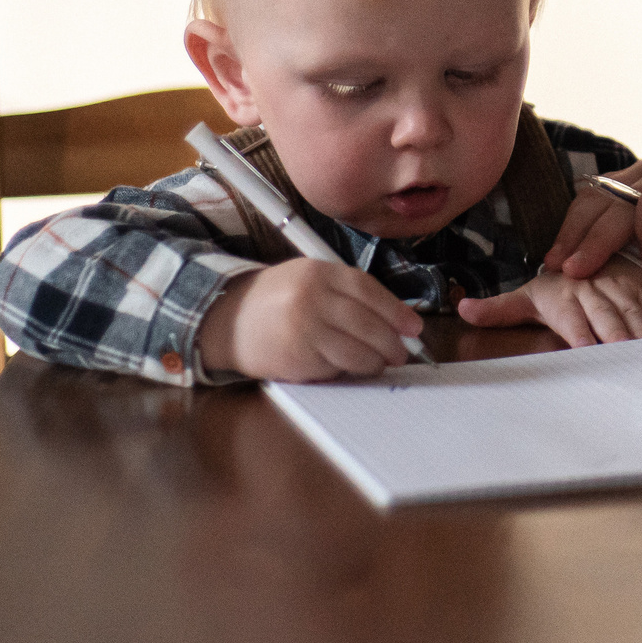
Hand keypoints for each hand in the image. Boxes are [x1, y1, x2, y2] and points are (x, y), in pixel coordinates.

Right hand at [197, 258, 428, 381]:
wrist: (227, 318)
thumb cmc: (278, 298)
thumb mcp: (310, 278)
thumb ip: (348, 292)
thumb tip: (395, 317)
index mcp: (318, 272)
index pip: (369, 291)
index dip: (397, 311)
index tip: (414, 327)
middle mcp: (311, 299)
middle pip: (368, 324)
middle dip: (391, 343)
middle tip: (402, 352)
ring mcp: (302, 331)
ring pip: (356, 352)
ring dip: (374, 362)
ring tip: (379, 362)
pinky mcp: (294, 360)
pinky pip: (334, 368)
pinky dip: (345, 370)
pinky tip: (346, 366)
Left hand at [458, 256, 641, 346]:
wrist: (592, 248)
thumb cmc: (559, 284)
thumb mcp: (528, 295)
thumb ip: (498, 309)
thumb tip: (462, 311)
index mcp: (564, 294)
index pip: (572, 318)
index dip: (581, 334)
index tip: (586, 351)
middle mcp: (593, 289)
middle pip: (607, 316)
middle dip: (617, 337)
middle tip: (626, 360)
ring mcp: (620, 288)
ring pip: (634, 312)